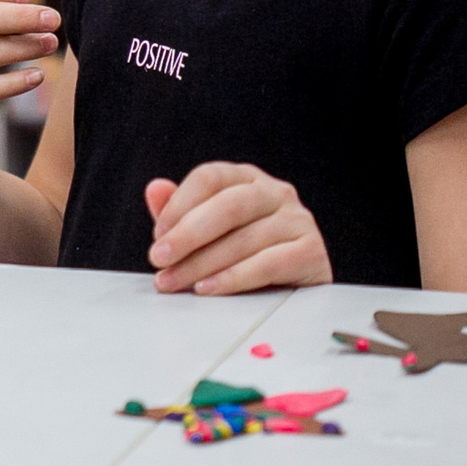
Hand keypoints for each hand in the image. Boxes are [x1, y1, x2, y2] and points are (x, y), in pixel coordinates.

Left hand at [145, 163, 331, 294]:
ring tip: (176, 281)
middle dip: (187, 235)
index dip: (178, 205)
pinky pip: (267, 264)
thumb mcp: (206, 229)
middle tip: (159, 259)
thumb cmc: (242, 251)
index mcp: (246, 178)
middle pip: (228, 206)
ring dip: (201, 264)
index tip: (157, 235)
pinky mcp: (311, 252)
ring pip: (244, 239)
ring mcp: (298, 220)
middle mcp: (276, 192)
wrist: (292, 283)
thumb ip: (178, 210)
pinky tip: (208, 288)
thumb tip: (155, 188)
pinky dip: (233, 278)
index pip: (210, 177)